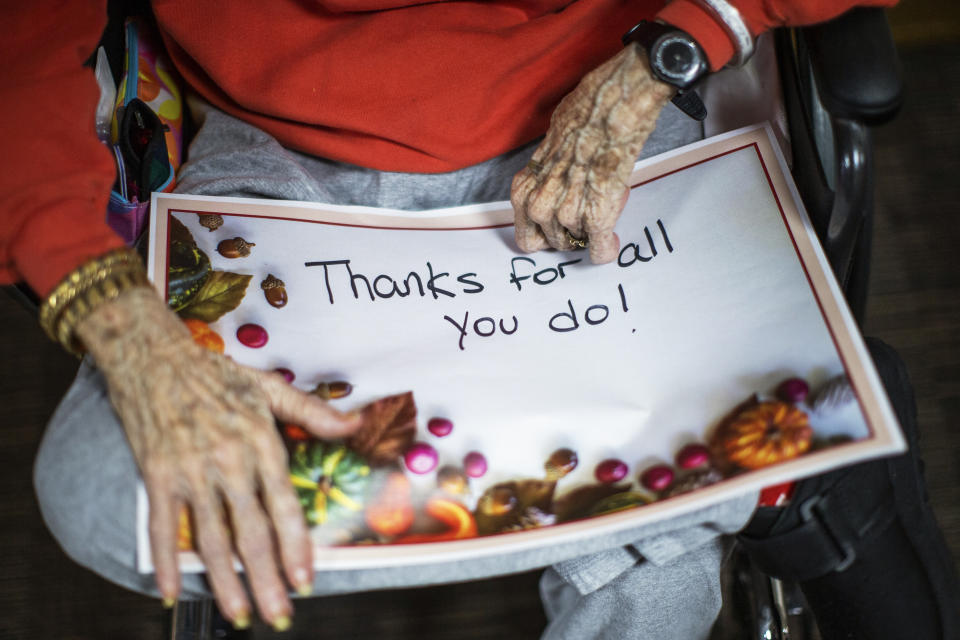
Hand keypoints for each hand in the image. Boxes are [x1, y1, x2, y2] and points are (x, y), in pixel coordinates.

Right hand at [76, 286, 361, 629]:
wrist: (152, 355)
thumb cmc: (213, 372)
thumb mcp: (268, 386)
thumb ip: (312, 411)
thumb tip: (356, 423)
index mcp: (259, 441)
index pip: (284, 505)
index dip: (296, 547)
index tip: (306, 579)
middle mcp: (227, 460)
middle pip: (251, 532)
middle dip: (268, 579)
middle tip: (280, 614)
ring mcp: (190, 470)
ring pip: (210, 538)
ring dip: (225, 582)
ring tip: (240, 614)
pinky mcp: (157, 474)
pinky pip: (162, 527)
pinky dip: (165, 562)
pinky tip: (171, 592)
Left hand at [511, 45, 673, 262]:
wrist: (612, 108)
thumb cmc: (583, 118)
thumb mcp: (549, 147)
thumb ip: (546, 175)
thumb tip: (556, 183)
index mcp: (524, 189)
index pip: (526, 235)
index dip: (545, 235)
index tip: (559, 229)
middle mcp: (539, 206)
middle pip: (552, 243)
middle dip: (570, 233)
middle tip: (587, 214)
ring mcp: (566, 214)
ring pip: (577, 243)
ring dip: (591, 231)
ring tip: (604, 204)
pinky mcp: (595, 217)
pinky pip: (599, 247)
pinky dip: (606, 247)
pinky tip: (611, 242)